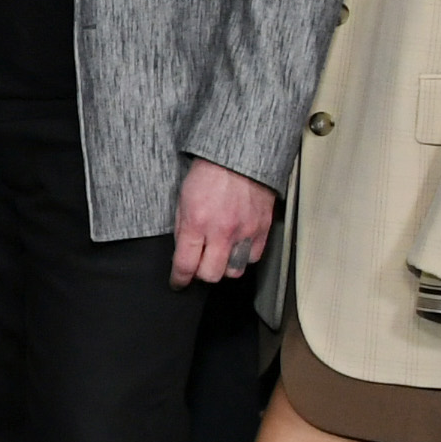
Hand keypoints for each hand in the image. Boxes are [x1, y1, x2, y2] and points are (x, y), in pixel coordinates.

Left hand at [170, 155, 276, 285]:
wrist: (239, 158)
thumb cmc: (208, 174)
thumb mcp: (182, 199)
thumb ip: (182, 229)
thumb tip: (182, 253)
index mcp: (196, 222)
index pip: (185, 264)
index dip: (179, 279)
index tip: (178, 283)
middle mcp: (221, 231)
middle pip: (211, 274)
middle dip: (201, 274)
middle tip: (199, 266)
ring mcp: (245, 231)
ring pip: (235, 271)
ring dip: (225, 267)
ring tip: (220, 255)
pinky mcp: (262, 229)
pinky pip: (254, 258)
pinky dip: (244, 257)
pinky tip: (237, 247)